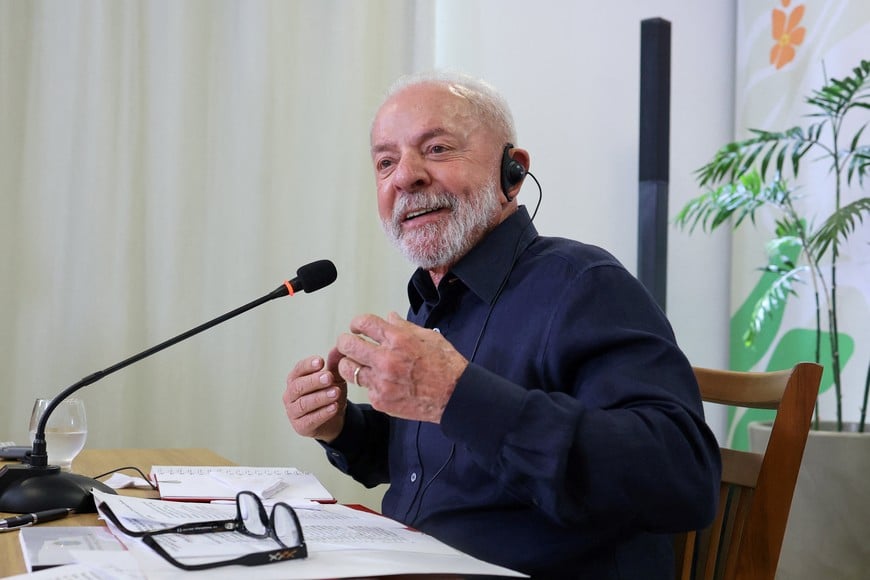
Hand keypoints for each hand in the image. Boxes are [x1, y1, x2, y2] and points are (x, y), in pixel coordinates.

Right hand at [283, 349, 347, 442]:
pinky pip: (310, 420)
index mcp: (295, 379)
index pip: (298, 370)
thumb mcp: (335, 378)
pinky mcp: (301, 427)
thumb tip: (340, 347)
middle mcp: (290, 395)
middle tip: (329, 377)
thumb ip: (334, 364)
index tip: (321, 361)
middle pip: (298, 386)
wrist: (335, 418)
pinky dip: (323, 413)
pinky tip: (334, 407)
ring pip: (304, 404)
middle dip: (314, 381)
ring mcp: (293, 412)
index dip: (308, 365)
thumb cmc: (330, 394)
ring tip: (336, 392)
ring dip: (320, 397)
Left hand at [335, 312, 467, 422]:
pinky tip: (379, 382)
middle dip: (345, 342)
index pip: (364, 323)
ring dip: (350, 364)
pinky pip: (364, 388)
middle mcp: (386, 359)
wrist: (454, 395)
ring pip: (347, 369)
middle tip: (348, 344)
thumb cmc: (446, 366)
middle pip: (347, 345)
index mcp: (398, 339)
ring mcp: (381, 381)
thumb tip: (389, 317)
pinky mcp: (380, 399)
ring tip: (357, 363)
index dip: (356, 323)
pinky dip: (369, 384)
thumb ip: (404, 326)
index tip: (357, 328)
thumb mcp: (428, 337)